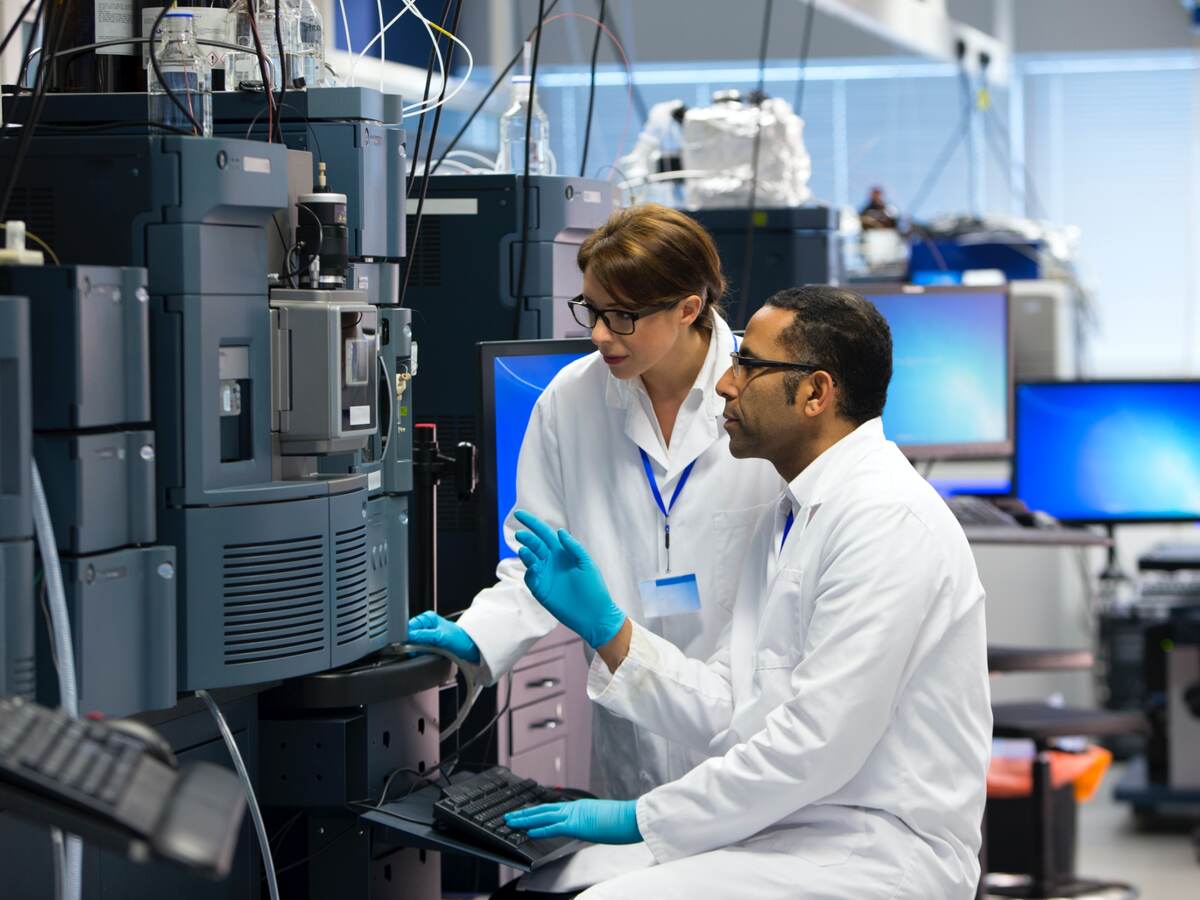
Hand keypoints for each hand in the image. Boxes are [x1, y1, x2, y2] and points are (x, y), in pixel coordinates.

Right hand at [406, 611, 480, 664]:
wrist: (469, 648)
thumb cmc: (459, 639)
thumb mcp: (440, 636)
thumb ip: (423, 635)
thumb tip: (409, 636)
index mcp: (428, 618)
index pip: (410, 625)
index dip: (407, 635)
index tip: (407, 643)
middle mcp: (426, 625)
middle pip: (410, 635)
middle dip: (411, 643)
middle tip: (417, 649)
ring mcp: (427, 635)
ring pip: (413, 643)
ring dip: (416, 648)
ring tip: (425, 650)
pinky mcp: (429, 644)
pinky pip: (418, 649)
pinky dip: (420, 652)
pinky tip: (425, 653)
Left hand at [505, 799, 640, 844]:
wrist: (633, 817)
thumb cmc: (624, 819)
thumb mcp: (603, 819)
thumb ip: (593, 821)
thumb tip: (591, 826)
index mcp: (581, 807)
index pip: (554, 809)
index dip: (538, 811)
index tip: (526, 814)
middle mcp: (575, 808)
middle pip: (544, 809)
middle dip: (525, 813)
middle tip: (510, 816)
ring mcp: (575, 815)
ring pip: (543, 815)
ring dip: (525, 819)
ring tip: (511, 821)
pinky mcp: (577, 824)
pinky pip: (553, 827)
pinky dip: (539, 828)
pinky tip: (528, 830)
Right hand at [513, 510, 625, 650]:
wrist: (594, 615)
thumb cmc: (594, 588)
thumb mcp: (587, 564)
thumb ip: (574, 548)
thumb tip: (559, 532)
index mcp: (563, 552)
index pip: (544, 533)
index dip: (532, 523)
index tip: (518, 513)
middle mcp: (552, 562)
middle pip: (535, 544)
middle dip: (527, 538)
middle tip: (521, 535)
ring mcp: (545, 575)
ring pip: (530, 559)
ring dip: (525, 553)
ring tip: (525, 549)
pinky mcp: (540, 590)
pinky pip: (530, 577)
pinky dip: (529, 571)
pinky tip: (534, 567)